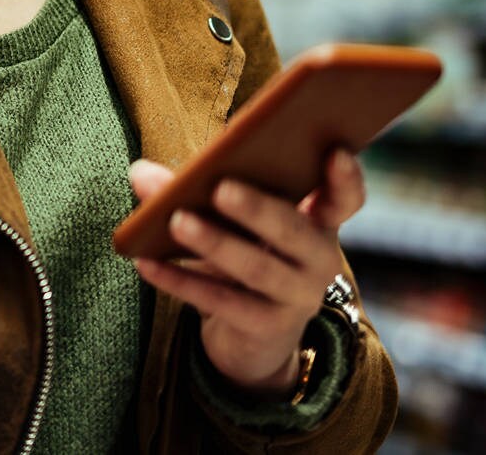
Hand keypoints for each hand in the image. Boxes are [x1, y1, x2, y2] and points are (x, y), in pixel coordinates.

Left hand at [128, 149, 365, 393]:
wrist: (251, 333)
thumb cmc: (242, 251)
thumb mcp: (225, 218)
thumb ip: (188, 189)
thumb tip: (140, 171)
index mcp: (316, 221)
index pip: (343, 199)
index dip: (345, 179)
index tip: (335, 152)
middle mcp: (318, 259)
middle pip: (293, 230)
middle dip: (257, 208)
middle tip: (221, 188)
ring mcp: (298, 296)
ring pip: (257, 267)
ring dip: (215, 243)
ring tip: (177, 221)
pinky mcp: (268, 327)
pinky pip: (222, 301)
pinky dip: (181, 281)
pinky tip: (147, 264)